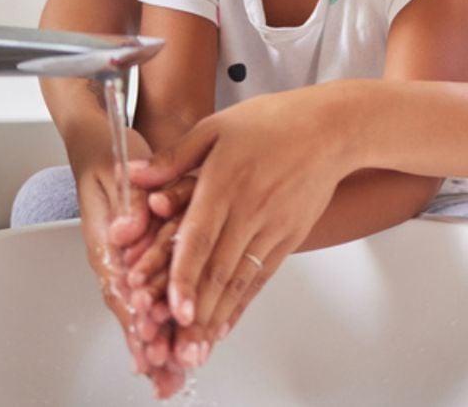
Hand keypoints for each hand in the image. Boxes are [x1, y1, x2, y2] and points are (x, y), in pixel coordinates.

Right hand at [71, 155, 187, 394]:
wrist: (102, 142)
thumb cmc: (111, 154)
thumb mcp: (119, 171)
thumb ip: (126, 205)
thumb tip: (125, 233)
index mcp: (106, 239)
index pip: (120, 286)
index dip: (136, 315)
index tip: (151, 339)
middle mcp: (113, 255)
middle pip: (128, 309)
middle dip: (147, 344)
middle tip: (165, 374)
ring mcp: (124, 259)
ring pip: (139, 308)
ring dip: (154, 342)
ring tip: (170, 375)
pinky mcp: (138, 256)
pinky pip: (148, 296)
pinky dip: (160, 322)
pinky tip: (171, 346)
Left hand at [130, 83, 357, 339]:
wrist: (331, 130)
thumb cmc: (273, 122)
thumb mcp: (216, 127)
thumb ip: (175, 157)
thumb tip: (136, 175)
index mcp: (224, 182)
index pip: (200, 237)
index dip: (184, 275)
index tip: (173, 306)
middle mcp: (248, 210)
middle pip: (219, 269)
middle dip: (197, 310)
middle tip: (179, 343)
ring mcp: (271, 227)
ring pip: (239, 279)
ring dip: (217, 315)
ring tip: (198, 345)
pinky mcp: (287, 237)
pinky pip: (261, 277)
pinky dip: (242, 303)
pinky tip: (226, 324)